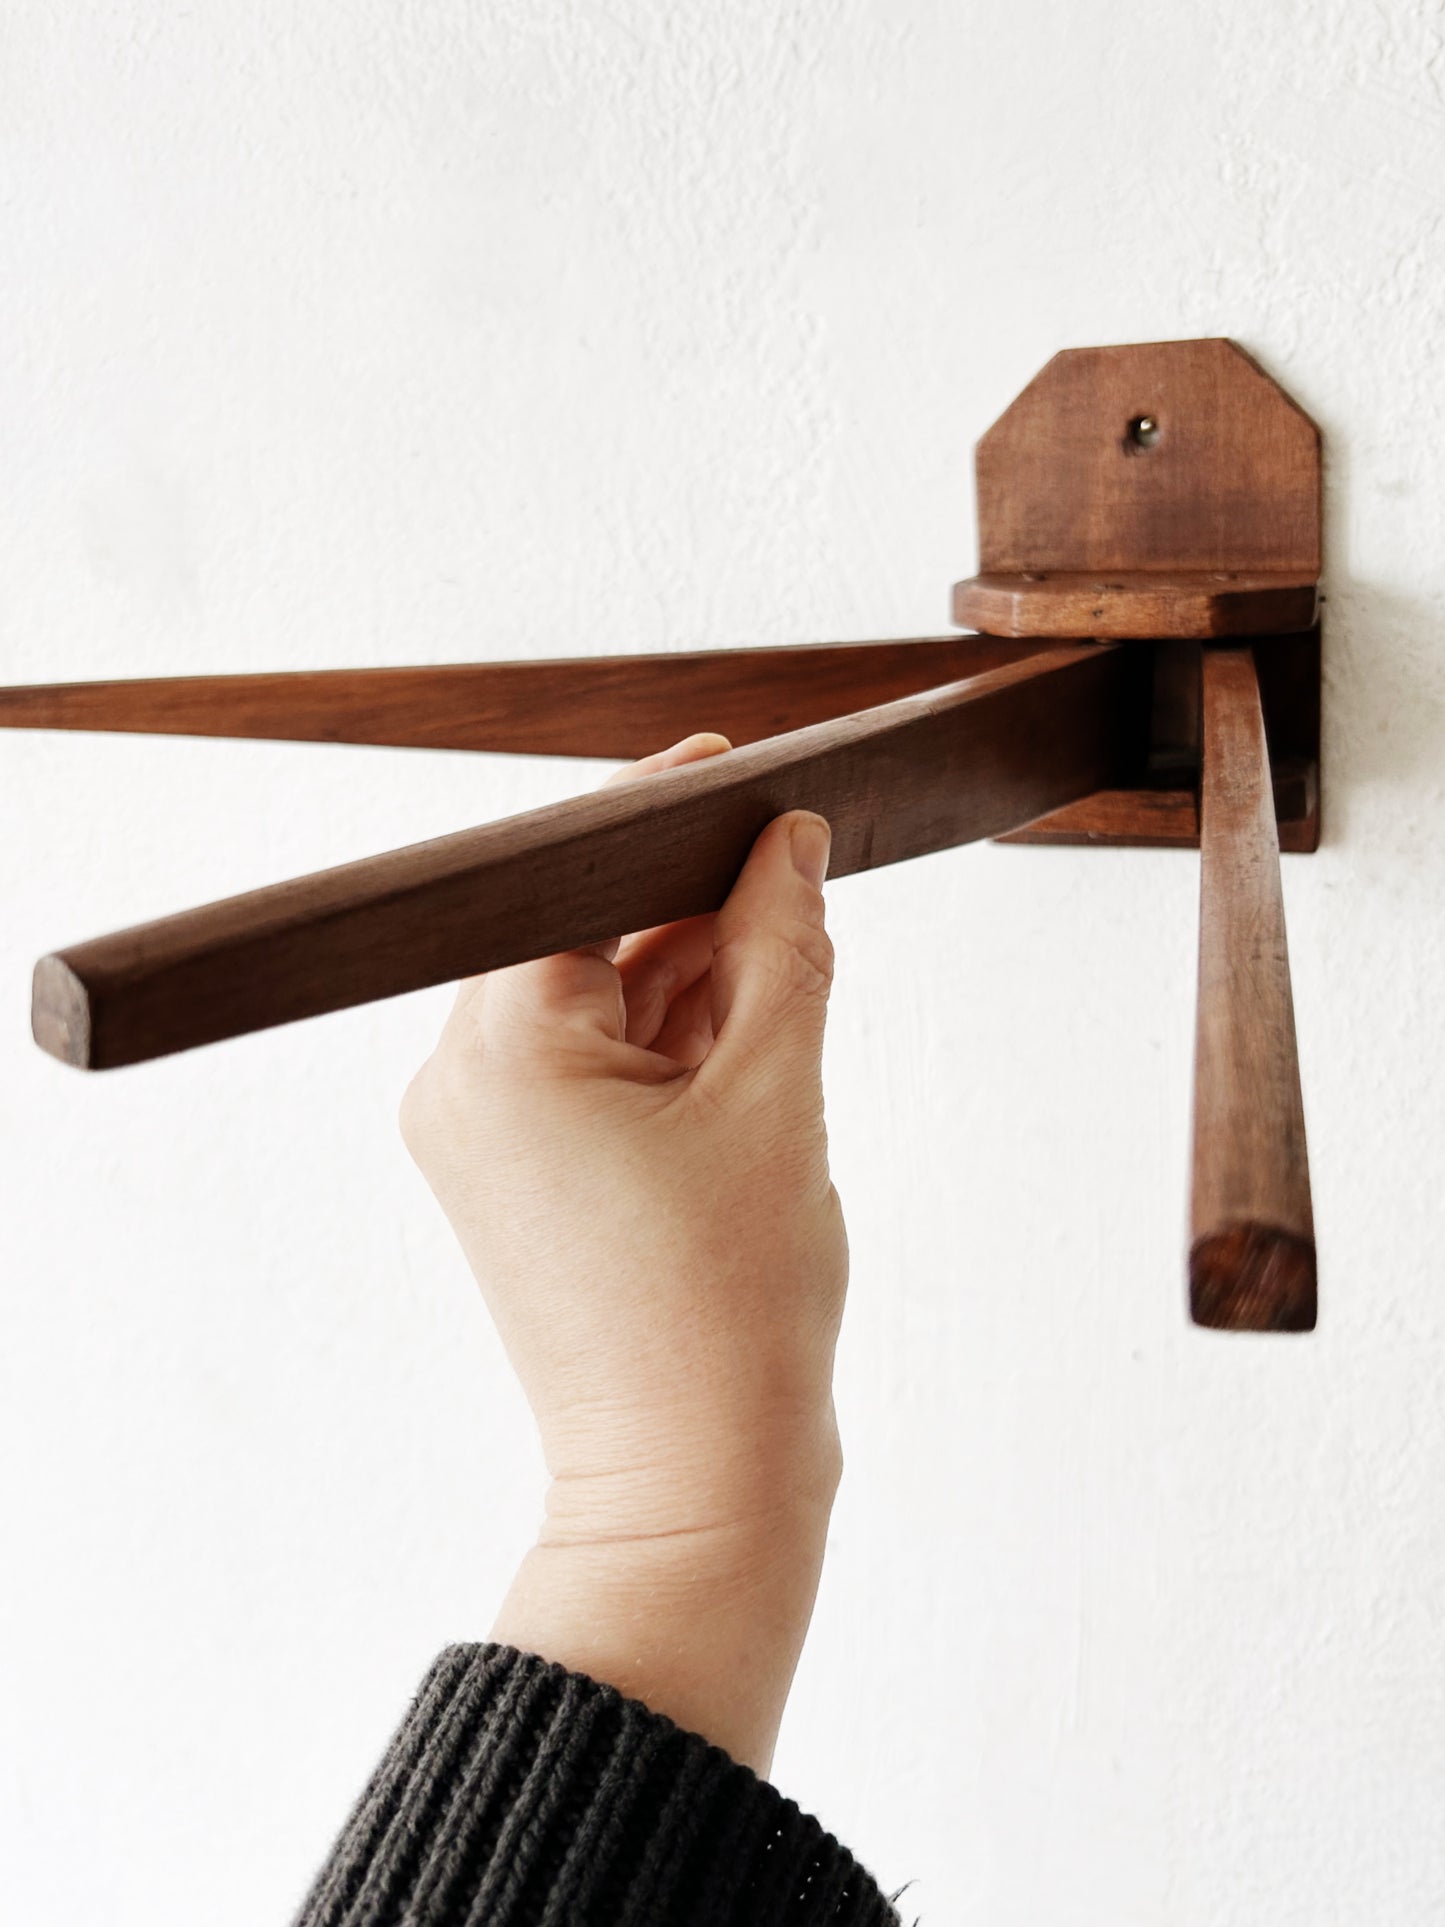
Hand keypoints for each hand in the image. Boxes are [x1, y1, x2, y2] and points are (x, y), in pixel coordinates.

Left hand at [399, 734, 845, 1772]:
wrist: (697, 1488)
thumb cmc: (730, 1315)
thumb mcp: (776, 1096)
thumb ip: (782, 944)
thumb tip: (791, 841)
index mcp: (501, 1048)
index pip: (577, 873)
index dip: (668, 815)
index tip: (738, 773)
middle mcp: (461, 1081)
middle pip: (585, 934)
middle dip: (695, 910)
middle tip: (799, 888)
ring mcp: (483, 1133)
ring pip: (597, 1002)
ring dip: (692, 985)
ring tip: (787, 1011)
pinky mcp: (518, 1175)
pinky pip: (593, 1069)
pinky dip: (670, 1049)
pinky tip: (750, 1056)